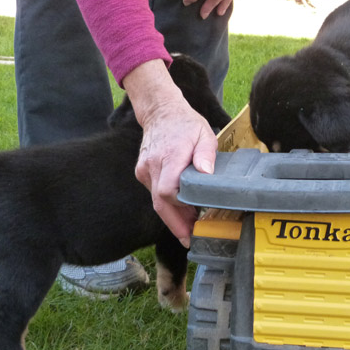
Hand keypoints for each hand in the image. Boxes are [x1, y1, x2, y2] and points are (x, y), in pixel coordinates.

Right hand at [124, 60, 217, 246]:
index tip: (193, 220)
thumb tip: (206, 174)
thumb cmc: (185, 123)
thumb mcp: (204, 134)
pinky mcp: (142, 172)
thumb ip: (206, 154)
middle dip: (175, 224)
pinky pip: (154, 193)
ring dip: (173, 215)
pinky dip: (167, 204)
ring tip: (191, 225)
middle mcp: (152, 166)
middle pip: (159, 203)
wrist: (160, 111)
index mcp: (169, 157)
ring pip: (156, 201)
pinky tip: (182, 209)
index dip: (179, 208)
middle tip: (190, 238)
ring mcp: (144, 170)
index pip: (167, 191)